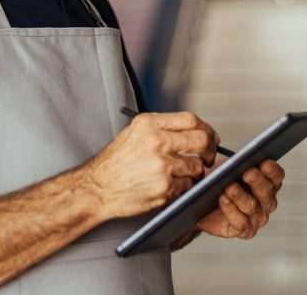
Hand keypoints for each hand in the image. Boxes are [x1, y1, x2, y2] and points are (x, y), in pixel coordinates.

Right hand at [84, 112, 218, 218]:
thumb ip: (161, 128)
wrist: (97, 188)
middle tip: (208, 156)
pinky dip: (183, 187)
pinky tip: (169, 184)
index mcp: (149, 124)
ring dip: (194, 172)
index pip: (190, 119)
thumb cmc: (114, 163)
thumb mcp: (133, 133)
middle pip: (201, 140)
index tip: (209, 136)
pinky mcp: (165, 187)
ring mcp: (162, 166)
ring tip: (180, 173)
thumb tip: (194, 130)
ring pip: (197, 166)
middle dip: (210, 149)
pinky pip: (188, 186)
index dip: (205, 128)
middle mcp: (157, 142)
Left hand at [196, 160, 284, 238]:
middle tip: (247, 172)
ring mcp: (257, 218)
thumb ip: (236, 162)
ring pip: (253, 206)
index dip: (272, 170)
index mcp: (267, 183)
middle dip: (257, 181)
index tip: (263, 162)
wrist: (199, 203)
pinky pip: (241, 222)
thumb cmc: (216, 182)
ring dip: (240, 196)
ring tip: (229, 187)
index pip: (277, 176)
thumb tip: (240, 158)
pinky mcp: (244, 230)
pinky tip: (223, 199)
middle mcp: (266, 201)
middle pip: (267, 191)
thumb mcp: (226, 167)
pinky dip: (231, 210)